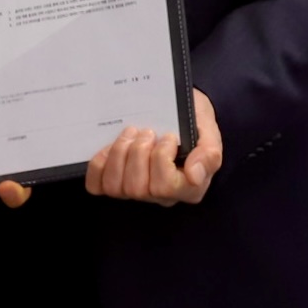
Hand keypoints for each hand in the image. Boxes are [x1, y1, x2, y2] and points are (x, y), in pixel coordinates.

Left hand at [83, 88, 221, 206]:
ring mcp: (135, 191)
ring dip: (119, 155)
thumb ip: (209, 154)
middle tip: (146, 131)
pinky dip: (99, 165)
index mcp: (187, 188)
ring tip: (130, 133)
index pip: (165, 188)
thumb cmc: (194, 124)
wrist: (177, 111)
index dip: (160, 159)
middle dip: (138, 153)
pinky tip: (110, 147)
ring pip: (116, 188)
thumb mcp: (209, 133)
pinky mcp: (114, 182)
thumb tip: (194, 176)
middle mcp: (160, 196)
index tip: (168, 136)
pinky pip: (97, 186)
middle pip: (137, 189)